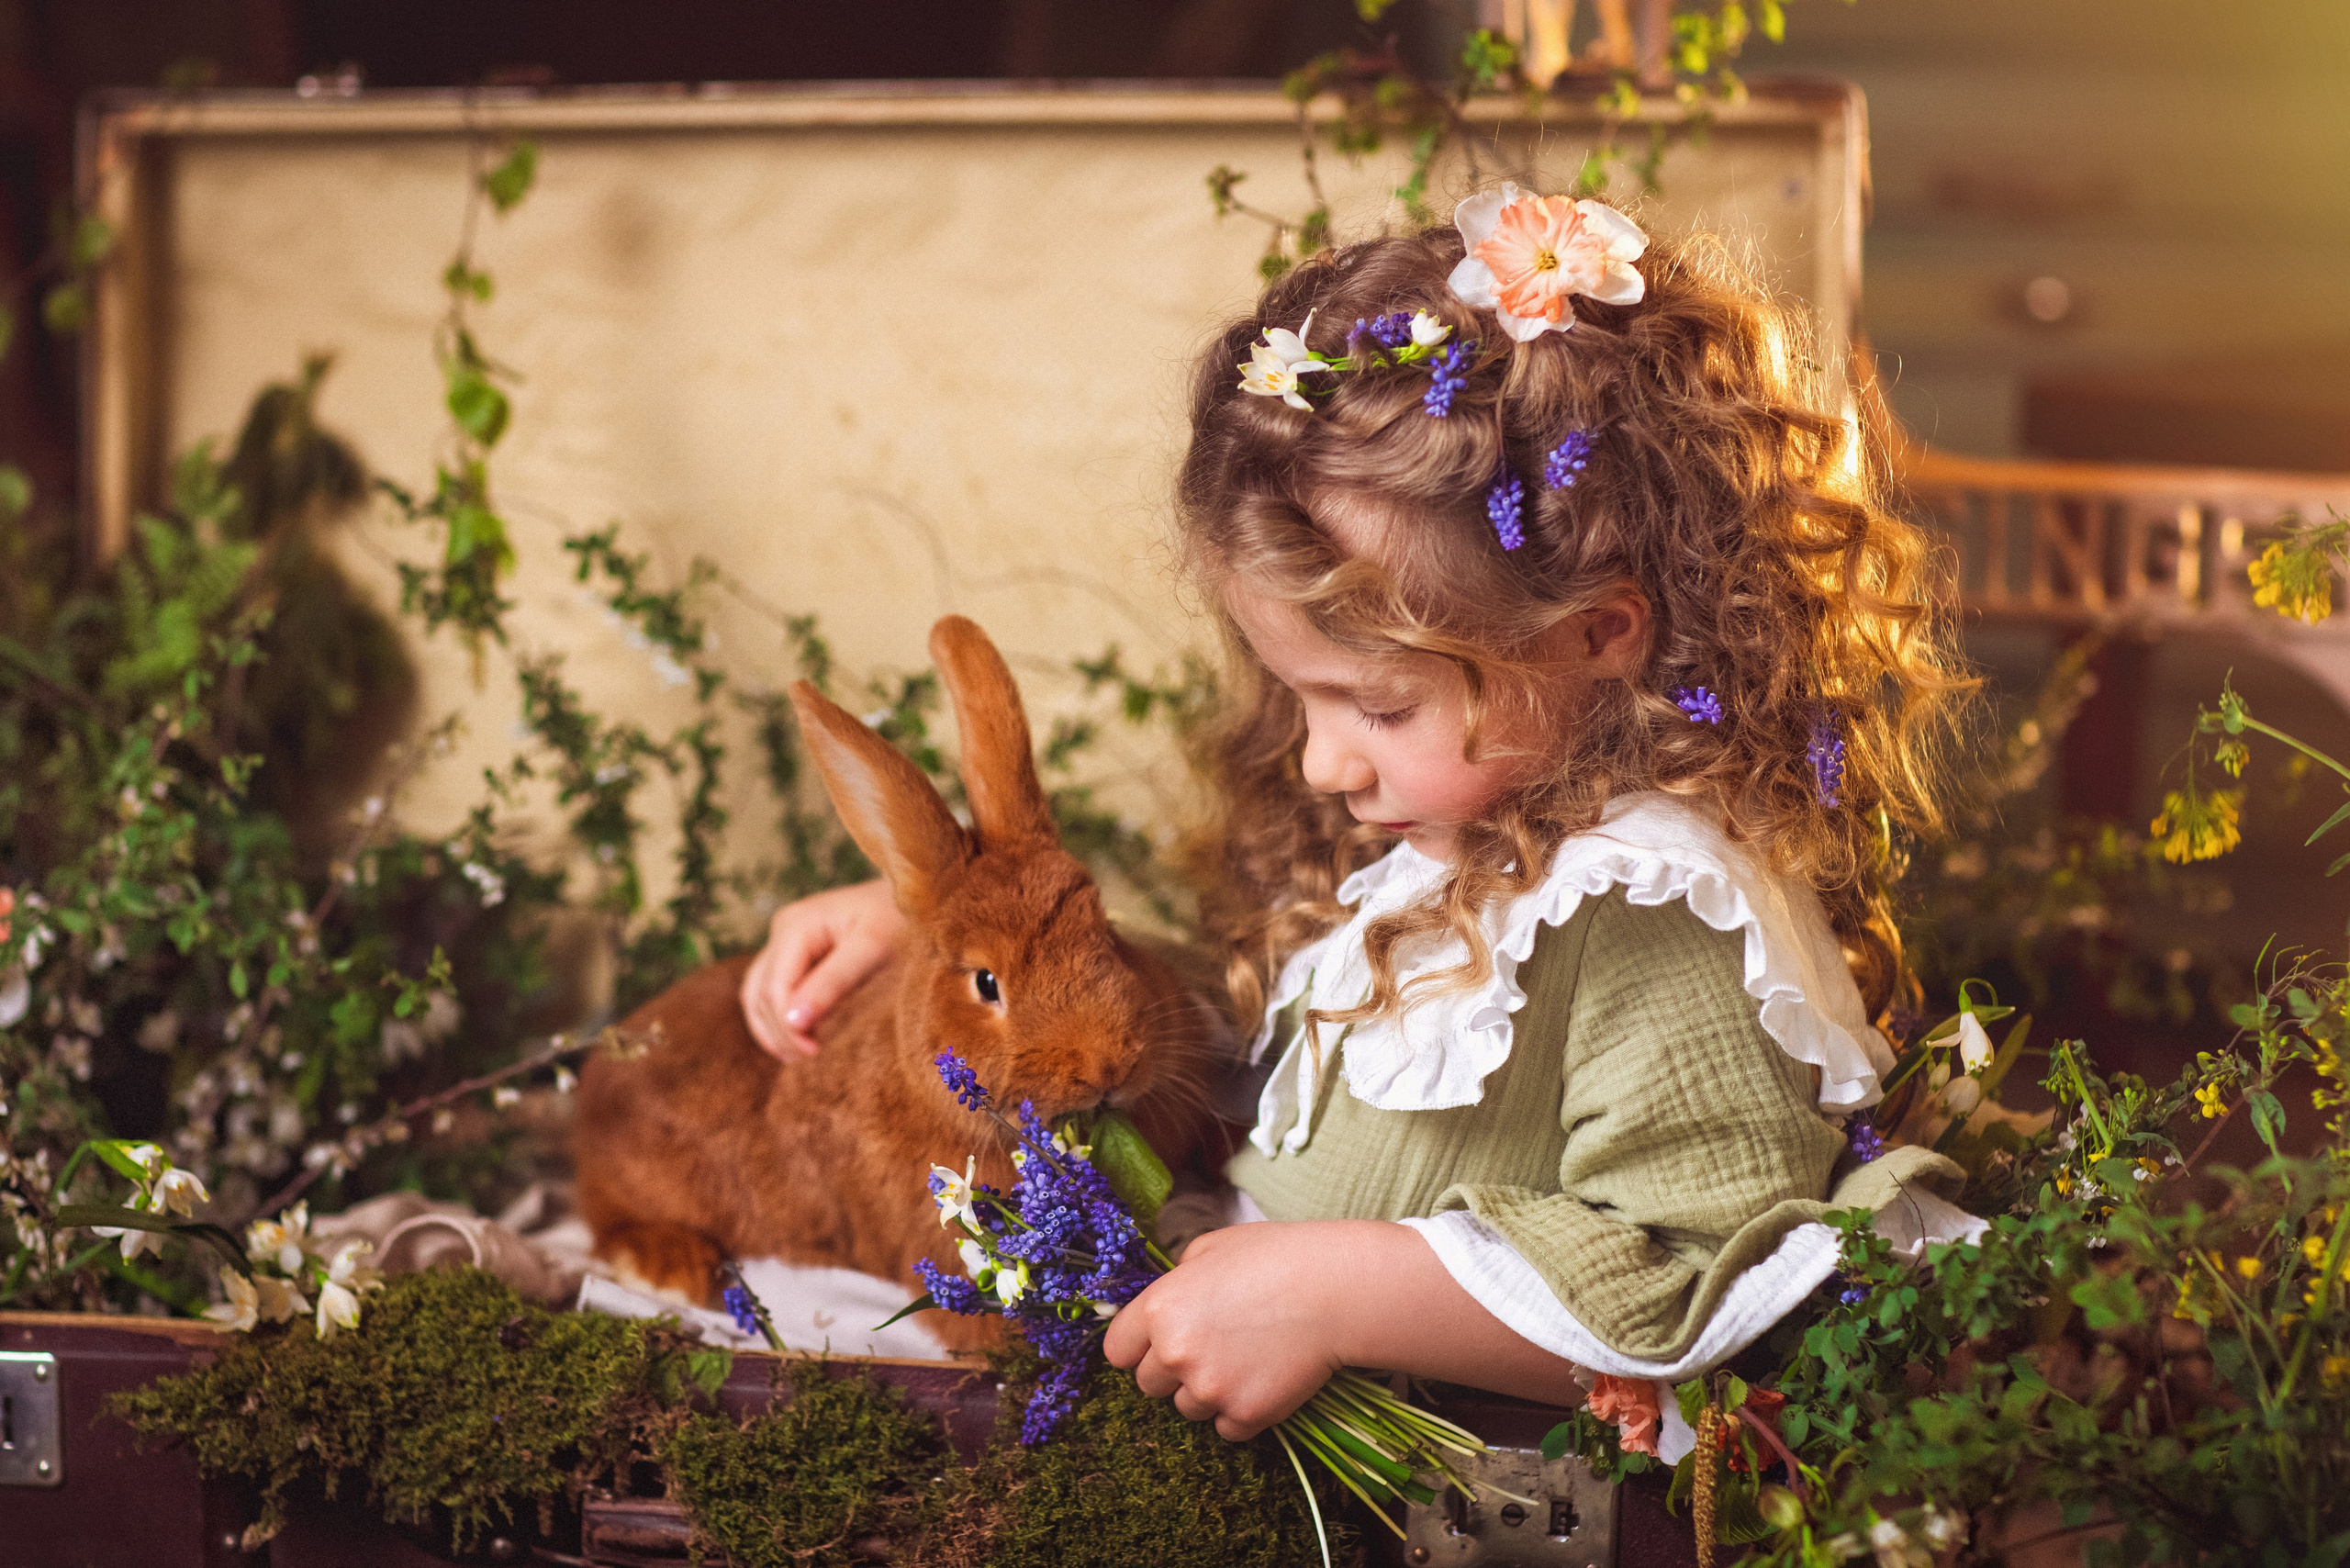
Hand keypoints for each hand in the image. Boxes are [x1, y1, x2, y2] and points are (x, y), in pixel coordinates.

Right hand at [738, 879, 906, 1058]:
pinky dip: (778, 1016)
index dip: (787, 1025)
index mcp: (797, 924)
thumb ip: (834, 982)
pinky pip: (772, 989)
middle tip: (807, 1059)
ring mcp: (787, 940)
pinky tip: (797, 1039)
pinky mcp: (797, 954)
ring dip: (772, 1027)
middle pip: (761, 991)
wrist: (917, 895)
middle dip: (779, 1030)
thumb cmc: (900, 918)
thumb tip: (794, 1022)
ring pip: (758, 992)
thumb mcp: (873, 949)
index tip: (812, 1052)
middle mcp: (784, 929)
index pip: (775, 987)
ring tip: (796, 1057)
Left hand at [1103, 1220, 1359, 1440]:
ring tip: (1246, 1357)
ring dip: (1208, 1391)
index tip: (1156, 1346)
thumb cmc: (1276, 1257)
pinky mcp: (1245, 1414)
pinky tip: (1265, 1376)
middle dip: (1173, 1371)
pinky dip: (1242, 1410)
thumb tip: (1169, 1300)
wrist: (1335, 1290)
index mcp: (1159, 1308)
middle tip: (1213, 1347)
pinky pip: (1226, 1427)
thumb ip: (1178, 1278)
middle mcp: (1175, 1353)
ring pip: (1187, 1408)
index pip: (1117, 1351)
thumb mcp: (1212, 1248)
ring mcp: (1209, 1388)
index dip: (1137, 1348)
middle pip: (1149, 1384)